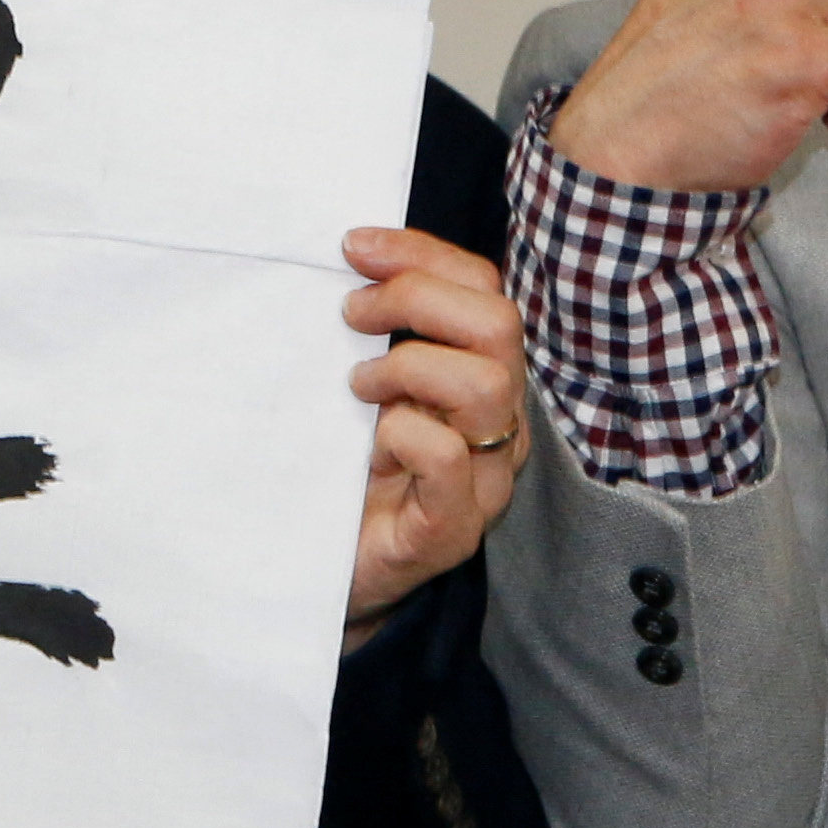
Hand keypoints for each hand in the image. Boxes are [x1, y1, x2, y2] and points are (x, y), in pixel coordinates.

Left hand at [341, 226, 528, 633]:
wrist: (328, 581)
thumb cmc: (344, 478)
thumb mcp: (361, 390)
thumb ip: (373, 334)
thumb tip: (349, 256)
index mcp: (483, 380)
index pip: (484, 289)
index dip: (421, 254)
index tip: (352, 247)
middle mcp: (499, 425)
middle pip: (498, 325)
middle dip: (416, 299)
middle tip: (351, 316)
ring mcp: (484, 481)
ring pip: (487, 385)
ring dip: (407, 367)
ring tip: (358, 387)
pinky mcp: (451, 531)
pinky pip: (449, 459)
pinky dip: (405, 433)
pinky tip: (370, 446)